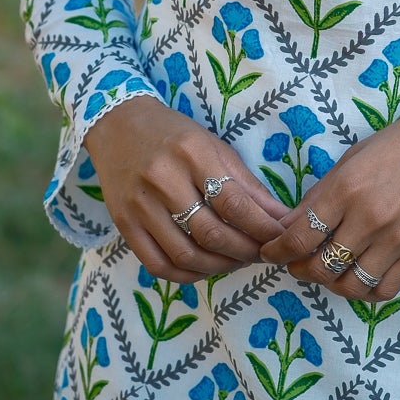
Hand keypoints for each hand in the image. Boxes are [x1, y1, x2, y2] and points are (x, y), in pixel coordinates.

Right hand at [86, 95, 289, 283]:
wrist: (117, 125)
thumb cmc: (175, 135)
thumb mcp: (215, 147)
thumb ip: (248, 185)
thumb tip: (281, 219)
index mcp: (192, 152)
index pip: (234, 203)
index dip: (262, 228)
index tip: (279, 238)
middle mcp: (163, 178)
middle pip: (211, 233)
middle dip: (244, 251)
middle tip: (262, 254)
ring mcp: (139, 204)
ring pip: (186, 254)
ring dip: (219, 267)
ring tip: (237, 261)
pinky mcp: (123, 223)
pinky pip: (157, 264)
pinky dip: (186, 274)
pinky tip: (204, 268)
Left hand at [258, 110, 399, 300]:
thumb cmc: (399, 145)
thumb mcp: (352, 159)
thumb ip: (321, 194)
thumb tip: (292, 225)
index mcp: (346, 189)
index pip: (299, 237)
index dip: (277, 251)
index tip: (270, 252)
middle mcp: (368, 220)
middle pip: (320, 267)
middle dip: (299, 270)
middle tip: (296, 264)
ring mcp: (395, 241)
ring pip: (350, 286)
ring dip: (331, 285)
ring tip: (327, 274)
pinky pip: (384, 290)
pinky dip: (366, 292)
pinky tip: (359, 279)